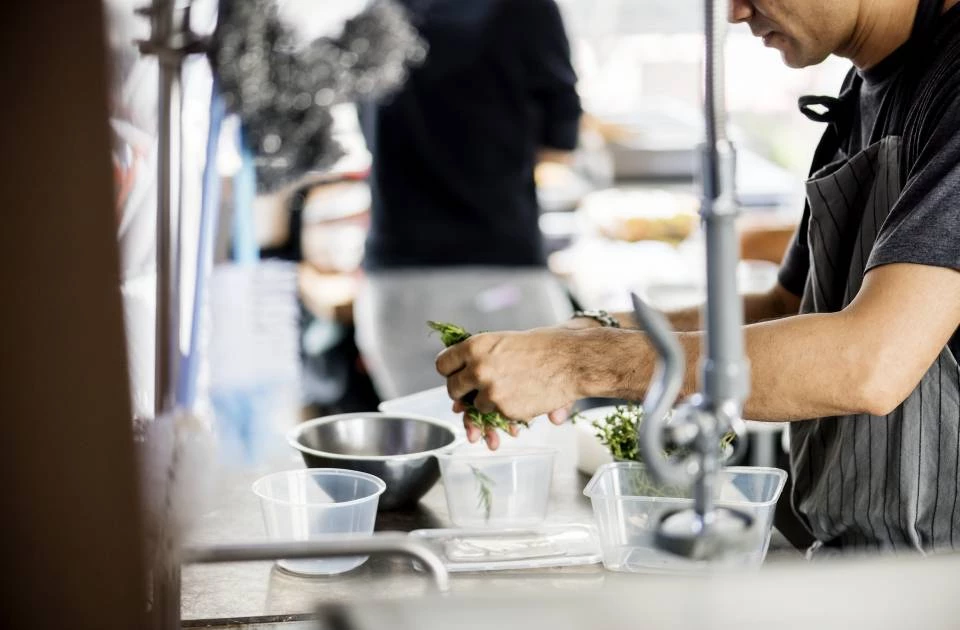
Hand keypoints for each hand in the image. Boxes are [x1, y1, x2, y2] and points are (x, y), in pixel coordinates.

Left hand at [436, 327, 590, 447]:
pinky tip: (521, 405)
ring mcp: (490, 391)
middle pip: (452, 389)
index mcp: (476, 346)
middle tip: (477, 391)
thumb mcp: (505, 342)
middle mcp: (478, 368)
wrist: (573, 359)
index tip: (458, 375)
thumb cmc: (545, 345)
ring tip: (510, 393)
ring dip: (489, 404)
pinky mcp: (505, 409)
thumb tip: (459, 402)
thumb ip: (480, 363)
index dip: (451, 371)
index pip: (443, 364)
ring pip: (475, 406)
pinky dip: (507, 415)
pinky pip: (497, 417)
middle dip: (462, 394)